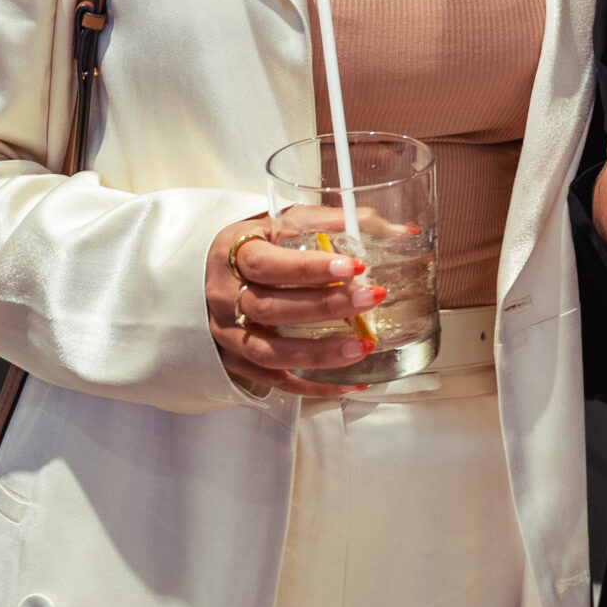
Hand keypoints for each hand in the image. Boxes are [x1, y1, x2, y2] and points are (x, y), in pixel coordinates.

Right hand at [206, 211, 383, 397]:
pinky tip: (349, 383)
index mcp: (234, 253)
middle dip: (325, 307)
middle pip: (271, 309)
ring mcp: (227, 335)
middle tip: (371, 299)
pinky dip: (313, 386)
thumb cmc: (253, 243)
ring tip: (361, 347)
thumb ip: (335, 222)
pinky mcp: (236, 362)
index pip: (266, 264)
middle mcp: (224, 297)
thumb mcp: (282, 220)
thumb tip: (403, 232)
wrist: (203, 271)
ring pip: (269, 353)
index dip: (309, 268)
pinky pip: (274, 382)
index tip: (353, 266)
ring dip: (318, 353)